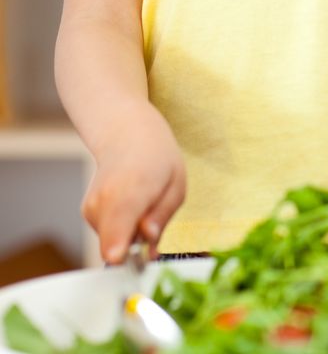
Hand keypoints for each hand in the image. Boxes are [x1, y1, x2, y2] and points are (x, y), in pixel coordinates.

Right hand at [81, 102, 185, 263]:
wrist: (129, 135)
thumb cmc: (157, 158)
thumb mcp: (176, 187)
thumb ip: (161, 219)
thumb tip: (148, 246)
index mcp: (129, 194)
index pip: (114, 241)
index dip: (126, 256)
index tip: (140, 255)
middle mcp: (103, 202)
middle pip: (115, 248)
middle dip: (137, 244)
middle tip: (154, 219)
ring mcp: (91, 208)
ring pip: (112, 243)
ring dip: (131, 233)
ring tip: (144, 204)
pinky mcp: (87, 212)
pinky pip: (108, 234)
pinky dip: (122, 227)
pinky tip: (131, 203)